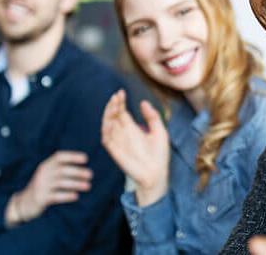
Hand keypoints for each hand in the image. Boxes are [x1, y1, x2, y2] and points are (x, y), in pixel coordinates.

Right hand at [6, 150, 91, 224]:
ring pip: (60, 183)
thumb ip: (61, 169)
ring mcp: (40, 186)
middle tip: (90, 175)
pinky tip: (76, 196)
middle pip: (62, 170)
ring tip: (88, 186)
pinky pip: (55, 196)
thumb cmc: (43, 187)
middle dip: (77, 172)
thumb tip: (85, 170)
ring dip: (76, 184)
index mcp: (46, 165)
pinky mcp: (40, 198)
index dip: (72, 156)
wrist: (23, 203)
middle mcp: (43, 173)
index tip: (86, 159)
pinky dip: (66, 196)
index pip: (59, 157)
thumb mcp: (49, 175)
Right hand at [101, 89, 169, 205]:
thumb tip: (143, 102)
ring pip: (107, 125)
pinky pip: (106, 139)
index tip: (120, 92)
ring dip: (108, 115)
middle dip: (112, 106)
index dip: (120, 102)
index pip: (122, 112)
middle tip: (116, 96)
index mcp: (132, 128)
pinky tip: (110, 121)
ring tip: (113, 105)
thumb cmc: (159, 154)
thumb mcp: (160, 132)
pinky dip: (106, 129)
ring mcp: (118, 142)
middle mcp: (123, 134)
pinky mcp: (115, 151)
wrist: (156, 174)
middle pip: (113, 116)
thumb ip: (152, 117)